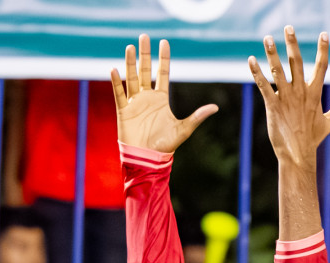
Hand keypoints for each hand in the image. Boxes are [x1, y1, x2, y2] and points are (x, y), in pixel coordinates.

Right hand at [111, 36, 218, 154]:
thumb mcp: (183, 129)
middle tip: (144, 36)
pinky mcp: (123, 111)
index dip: (163, 58)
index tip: (164, 42)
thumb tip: (216, 107)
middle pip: (145, 71)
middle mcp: (147, 98)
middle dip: (145, 54)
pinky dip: (116, 83)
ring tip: (129, 47)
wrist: (147, 159)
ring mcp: (134, 103)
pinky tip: (113, 69)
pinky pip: (119, 94)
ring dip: (130, 63)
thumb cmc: (165, 146)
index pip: (162, 74)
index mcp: (161, 99)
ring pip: (131, 78)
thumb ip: (197, 117)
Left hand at [249, 28, 329, 167]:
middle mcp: (301, 93)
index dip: (323, 50)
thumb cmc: (313, 139)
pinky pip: (263, 86)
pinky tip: (251, 60)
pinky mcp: (273, 106)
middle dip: (292, 44)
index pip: (322, 67)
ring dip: (272, 54)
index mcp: (315, 94)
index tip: (324, 34)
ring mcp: (286, 99)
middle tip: (289, 27)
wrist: (298, 156)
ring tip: (267, 38)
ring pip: (278, 71)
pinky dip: (257, 73)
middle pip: (297, 63)